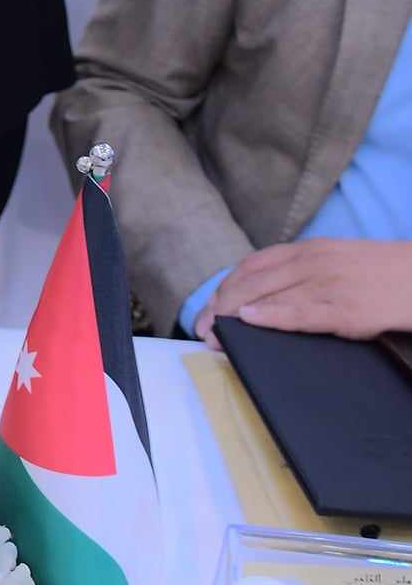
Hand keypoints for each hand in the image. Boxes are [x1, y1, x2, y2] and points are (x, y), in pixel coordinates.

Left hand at [200, 239, 411, 344]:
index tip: (209, 307)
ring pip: (268, 295)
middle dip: (221, 305)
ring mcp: (327, 284)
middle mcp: (312, 262)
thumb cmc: (380, 273)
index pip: (252, 265)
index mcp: (308, 250)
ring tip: (216, 334)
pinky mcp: (344, 309)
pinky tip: (250, 321)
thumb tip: (268, 296)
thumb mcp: (336, 261)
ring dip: (235, 315)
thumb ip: (303, 272)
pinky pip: (298, 312)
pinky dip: (270, 316)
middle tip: (202, 328)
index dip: (225, 287)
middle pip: (252, 281)